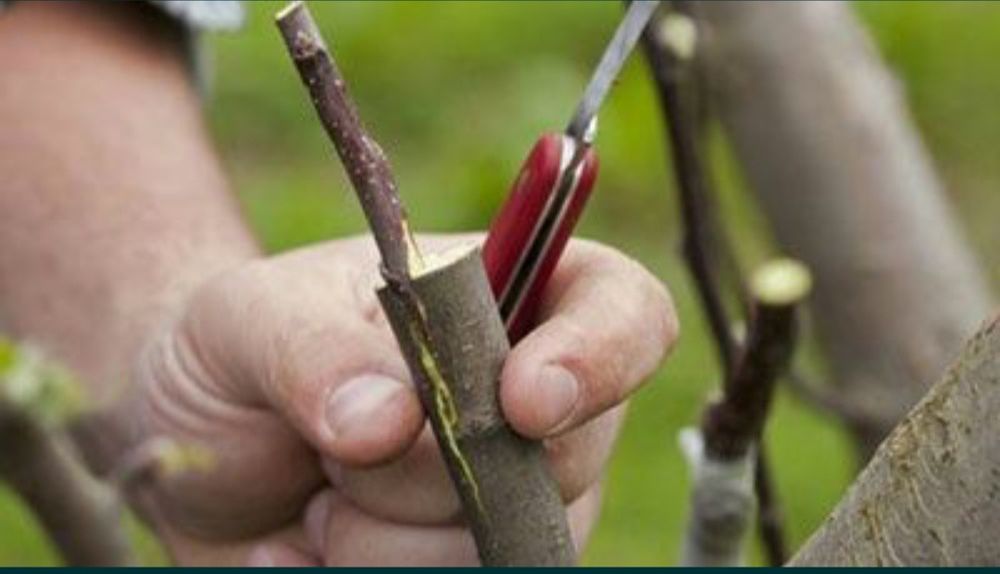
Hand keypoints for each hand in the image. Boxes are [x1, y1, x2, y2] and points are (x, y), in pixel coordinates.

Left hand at [133, 234, 676, 565]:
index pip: (624, 311)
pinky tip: (306, 547)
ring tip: (317, 498)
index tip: (522, 402)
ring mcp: (511, 498)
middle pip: (562, 458)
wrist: (194, 445)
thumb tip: (390, 422)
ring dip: (377, 539)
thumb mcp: (250, 319)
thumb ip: (314, 351)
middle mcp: (531, 403)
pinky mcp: (470, 564)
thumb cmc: (238, 352)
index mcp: (508, 298)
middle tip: (334, 444)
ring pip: (498, 550)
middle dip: (429, 470)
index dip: (600, 357)